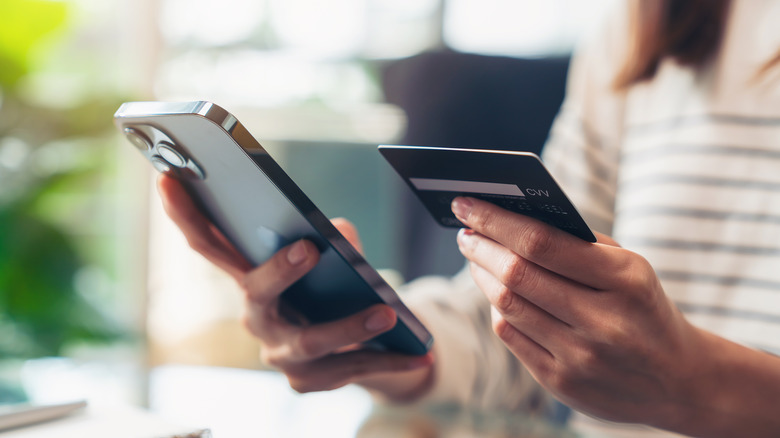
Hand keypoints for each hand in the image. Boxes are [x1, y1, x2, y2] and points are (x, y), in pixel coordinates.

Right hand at [157, 174, 432, 399]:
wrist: (357, 345)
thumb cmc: (333, 288)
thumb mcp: (334, 258)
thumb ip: (333, 240)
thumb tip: (339, 234)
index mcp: (251, 277)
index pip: (210, 244)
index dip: (185, 213)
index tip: (169, 177)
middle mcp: (256, 316)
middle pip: (255, 292)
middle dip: (279, 271)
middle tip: (310, 249)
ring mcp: (279, 354)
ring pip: (309, 341)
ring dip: (349, 326)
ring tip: (386, 313)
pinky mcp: (308, 381)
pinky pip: (348, 369)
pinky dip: (388, 359)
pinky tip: (420, 351)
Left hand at [451, 196, 711, 430]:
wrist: (679, 380)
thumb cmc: (643, 308)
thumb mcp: (630, 268)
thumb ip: (578, 244)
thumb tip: (509, 218)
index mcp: (625, 279)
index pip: (542, 242)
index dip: (496, 221)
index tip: (468, 203)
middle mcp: (603, 321)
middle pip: (517, 275)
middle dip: (481, 246)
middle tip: (465, 230)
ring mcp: (581, 357)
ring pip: (507, 306)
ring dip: (482, 275)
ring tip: (476, 256)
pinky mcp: (562, 383)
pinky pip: (511, 336)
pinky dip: (498, 309)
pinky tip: (497, 293)